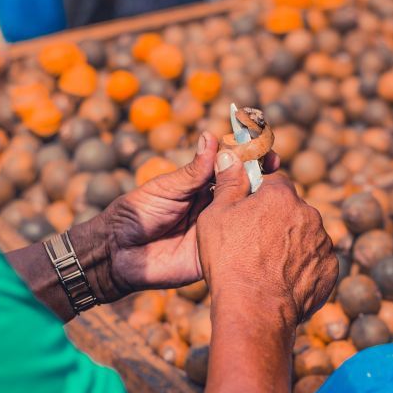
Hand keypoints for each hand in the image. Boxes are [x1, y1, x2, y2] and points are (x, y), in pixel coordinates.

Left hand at [76, 132, 279, 301]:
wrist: (119, 253)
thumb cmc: (137, 214)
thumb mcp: (166, 188)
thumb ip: (193, 171)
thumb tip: (212, 137)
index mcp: (203, 186)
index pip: (232, 167)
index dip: (250, 157)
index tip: (264, 146)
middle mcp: (215, 206)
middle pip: (246, 189)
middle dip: (263, 176)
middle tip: (274, 165)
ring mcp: (219, 231)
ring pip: (247, 216)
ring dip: (262, 204)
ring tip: (272, 190)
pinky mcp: (217, 255)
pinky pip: (238, 246)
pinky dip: (253, 236)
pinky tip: (265, 226)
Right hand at [196, 150, 337, 325]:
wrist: (255, 309)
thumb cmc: (230, 260)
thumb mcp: (217, 214)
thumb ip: (228, 182)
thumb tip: (230, 154)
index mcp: (282, 195)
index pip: (273, 181)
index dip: (258, 192)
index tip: (247, 206)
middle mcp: (309, 214)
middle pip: (291, 208)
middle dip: (275, 219)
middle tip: (251, 241)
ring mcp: (323, 243)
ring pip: (304, 235)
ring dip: (290, 243)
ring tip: (265, 265)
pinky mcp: (330, 270)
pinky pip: (314, 261)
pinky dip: (301, 268)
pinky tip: (280, 280)